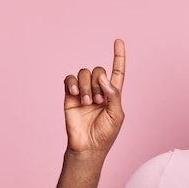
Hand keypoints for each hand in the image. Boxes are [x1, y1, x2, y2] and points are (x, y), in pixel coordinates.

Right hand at [63, 39, 125, 153]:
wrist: (87, 146)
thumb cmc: (105, 134)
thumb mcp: (116, 115)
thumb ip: (113, 95)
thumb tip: (103, 78)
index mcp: (113, 94)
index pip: (117, 72)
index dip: (119, 57)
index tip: (119, 41)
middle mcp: (98, 90)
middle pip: (98, 70)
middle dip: (98, 83)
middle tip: (98, 101)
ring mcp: (84, 92)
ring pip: (84, 73)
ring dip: (87, 86)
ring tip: (87, 102)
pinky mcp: (70, 95)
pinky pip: (70, 79)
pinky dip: (73, 83)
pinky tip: (76, 94)